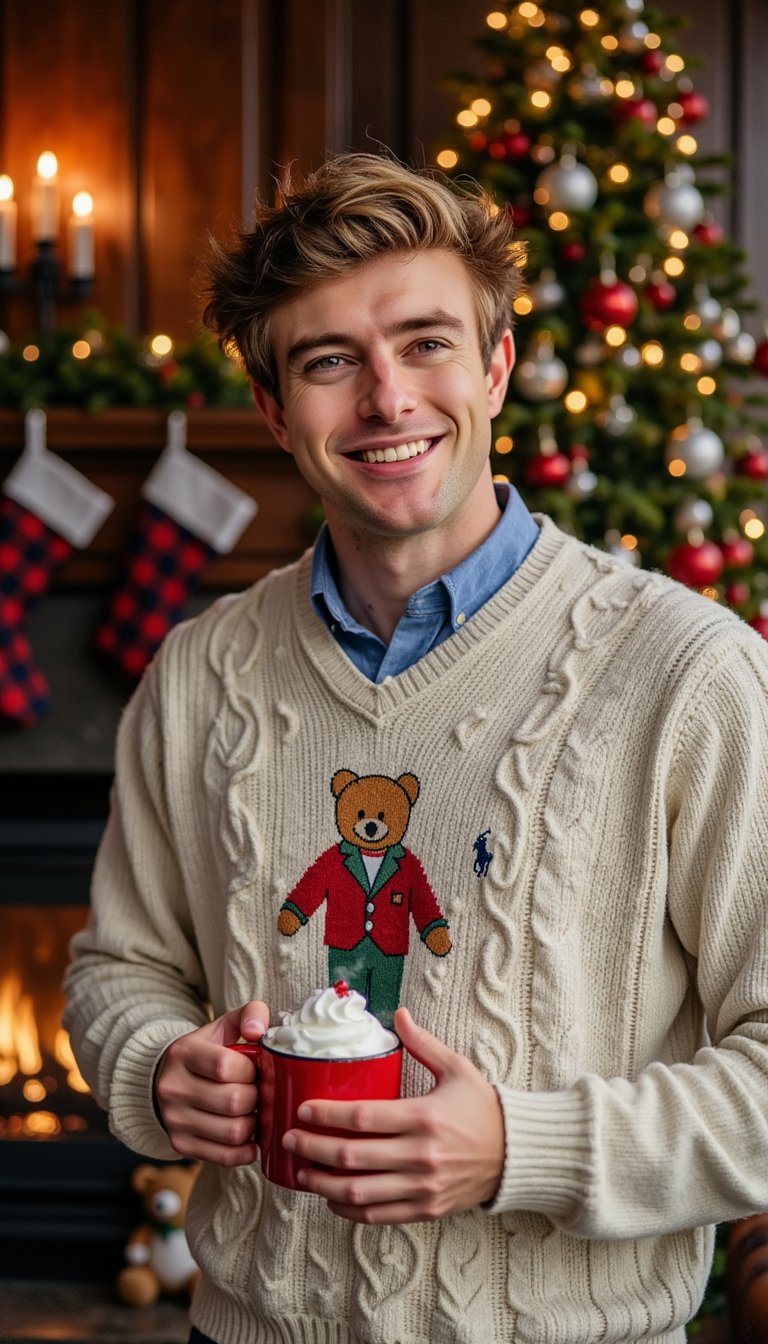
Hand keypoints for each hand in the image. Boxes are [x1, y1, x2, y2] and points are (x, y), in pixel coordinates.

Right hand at [154, 1000, 267, 1166]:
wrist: (166, 1080)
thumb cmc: (206, 1053)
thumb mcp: (222, 1027)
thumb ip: (249, 1014)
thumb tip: (260, 1030)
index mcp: (184, 1053)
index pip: (226, 1066)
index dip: (251, 1070)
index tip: (254, 1069)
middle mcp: (173, 1088)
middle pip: (234, 1101)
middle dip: (257, 1098)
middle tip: (259, 1092)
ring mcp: (174, 1120)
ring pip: (234, 1132)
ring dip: (255, 1124)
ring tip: (253, 1112)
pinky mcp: (180, 1144)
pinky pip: (225, 1156)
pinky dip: (246, 1150)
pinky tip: (249, 1136)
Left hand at [282, 1008, 504, 1223]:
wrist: (515, 1153)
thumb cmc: (482, 1107)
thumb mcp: (457, 1069)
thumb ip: (423, 1043)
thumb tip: (397, 1013)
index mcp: (424, 1117)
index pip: (363, 1118)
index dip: (327, 1115)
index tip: (302, 1110)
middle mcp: (420, 1155)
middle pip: (352, 1157)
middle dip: (313, 1148)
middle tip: (287, 1138)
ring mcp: (422, 1187)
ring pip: (360, 1191)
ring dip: (323, 1183)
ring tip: (300, 1170)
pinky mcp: (425, 1209)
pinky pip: (378, 1215)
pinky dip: (349, 1208)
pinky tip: (331, 1196)